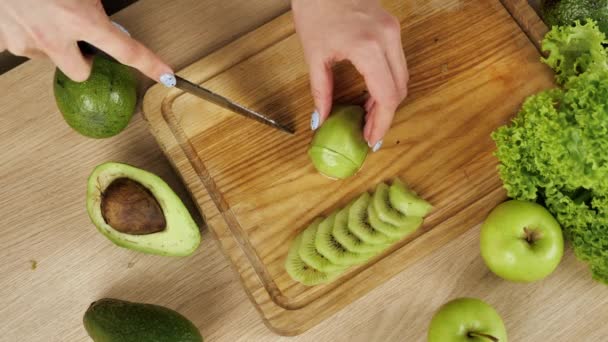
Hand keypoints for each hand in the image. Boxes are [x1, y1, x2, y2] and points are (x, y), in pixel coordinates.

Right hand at [0, 0, 171, 81]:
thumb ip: (93, 3)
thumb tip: (103, 12)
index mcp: (81, 20)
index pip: (127, 50)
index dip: (150, 65)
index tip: (165, 76)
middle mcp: (55, 37)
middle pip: (81, 72)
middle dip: (83, 61)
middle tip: (80, 40)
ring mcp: (27, 41)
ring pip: (49, 58)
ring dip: (52, 44)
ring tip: (45, 17)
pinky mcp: (5, 39)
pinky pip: (21, 45)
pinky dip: (26, 34)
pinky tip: (26, 16)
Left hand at [292, 0, 407, 149]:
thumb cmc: (315, 7)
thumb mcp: (314, 54)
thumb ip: (320, 91)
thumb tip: (321, 120)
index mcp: (368, 47)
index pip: (386, 96)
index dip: (380, 124)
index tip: (370, 141)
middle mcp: (388, 39)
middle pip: (400, 90)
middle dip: (385, 116)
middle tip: (368, 134)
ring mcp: (393, 32)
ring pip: (402, 78)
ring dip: (388, 101)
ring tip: (367, 118)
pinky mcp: (392, 28)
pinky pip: (397, 64)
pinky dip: (388, 83)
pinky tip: (371, 96)